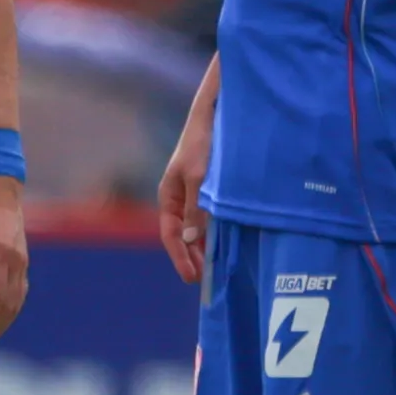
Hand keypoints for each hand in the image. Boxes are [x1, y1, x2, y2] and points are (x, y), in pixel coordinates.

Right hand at [157, 99, 213, 284]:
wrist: (215, 115)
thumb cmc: (202, 143)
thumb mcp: (198, 177)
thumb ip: (195, 208)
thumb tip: (191, 239)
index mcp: (169, 195)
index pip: (170, 234)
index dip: (180, 257)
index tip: (192, 277)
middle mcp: (179, 198)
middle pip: (182, 235)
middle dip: (191, 257)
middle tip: (205, 279)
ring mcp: (194, 194)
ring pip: (197, 228)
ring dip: (204, 247)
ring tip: (215, 267)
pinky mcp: (210, 188)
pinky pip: (209, 216)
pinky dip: (215, 231)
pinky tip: (226, 242)